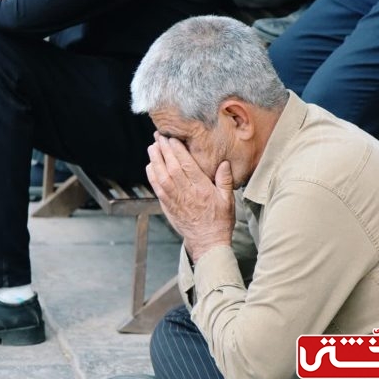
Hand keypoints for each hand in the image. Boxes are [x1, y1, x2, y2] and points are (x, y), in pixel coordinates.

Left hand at [146, 134, 234, 261]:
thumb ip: (225, 180)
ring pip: (161, 176)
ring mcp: (175, 200)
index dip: (177, 150)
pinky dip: (152, 176)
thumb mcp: (228, 200)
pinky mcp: (168, 207)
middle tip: (158, 136)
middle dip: (164, 150)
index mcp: (202, 189)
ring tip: (152, 147)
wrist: (208, 242)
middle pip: (171, 167)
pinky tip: (150, 166)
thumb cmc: (219, 221)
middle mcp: (186, 193)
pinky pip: (157, 189)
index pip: (186, 165)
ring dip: (155, 161)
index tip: (172, 138)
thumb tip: (224, 163)